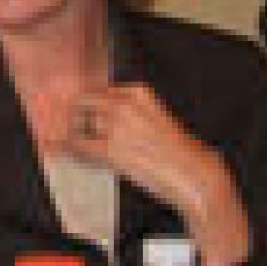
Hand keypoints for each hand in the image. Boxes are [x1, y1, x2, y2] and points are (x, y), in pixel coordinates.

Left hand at [64, 82, 250, 265]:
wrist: (195, 175)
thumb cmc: (177, 151)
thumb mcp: (155, 117)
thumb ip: (129, 111)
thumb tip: (99, 114)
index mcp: (137, 91)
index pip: (98, 90)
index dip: (90, 106)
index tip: (87, 118)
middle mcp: (123, 103)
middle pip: (83, 102)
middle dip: (77, 117)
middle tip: (79, 132)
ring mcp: (115, 125)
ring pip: (77, 123)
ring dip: (75, 134)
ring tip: (81, 148)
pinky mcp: (108, 149)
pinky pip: (76, 145)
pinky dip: (71, 150)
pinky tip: (78, 157)